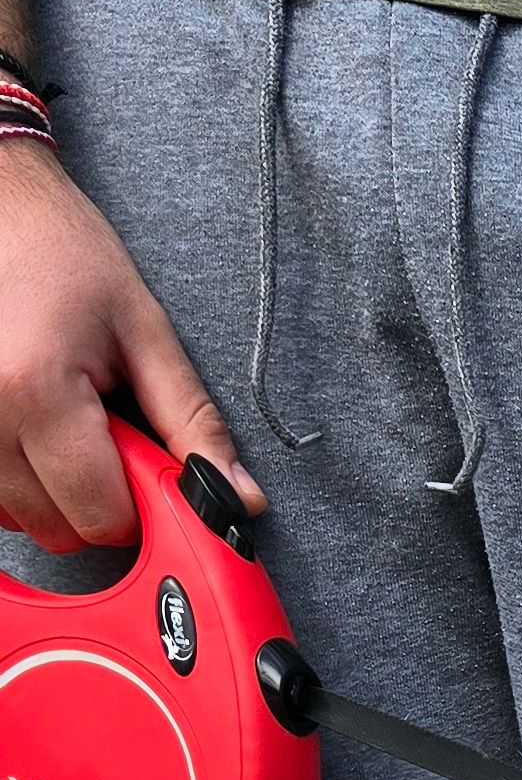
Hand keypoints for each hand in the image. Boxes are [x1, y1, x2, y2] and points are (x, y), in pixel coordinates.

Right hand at [0, 144, 259, 552]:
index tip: (148, 467)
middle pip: (58, 528)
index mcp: (37, 392)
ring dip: (52, 491)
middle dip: (96, 500)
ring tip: (64, 418)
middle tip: (105, 433)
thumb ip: (193, 422)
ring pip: (17, 519)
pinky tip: (33, 427)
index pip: (102, 516)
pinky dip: (17, 479)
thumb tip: (240, 500)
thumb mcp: (144, 329)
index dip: (140, 506)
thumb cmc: (63, 250)